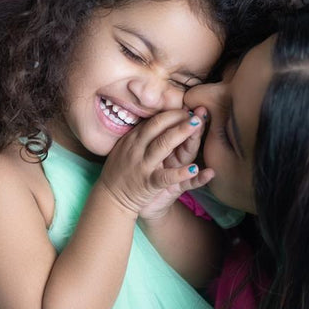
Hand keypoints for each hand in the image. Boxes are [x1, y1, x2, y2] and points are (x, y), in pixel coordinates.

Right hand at [97, 108, 213, 219]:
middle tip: (196, 111)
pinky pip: (166, 177)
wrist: (110, 199)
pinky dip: (180, 173)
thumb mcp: (126, 149)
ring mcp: (142, 165)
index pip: (153, 121)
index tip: (186, 108)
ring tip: (197, 124)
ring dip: (181, 133)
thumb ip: (140, 136)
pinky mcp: (148, 183)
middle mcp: (137, 149)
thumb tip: (157, 119)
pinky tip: (194, 169)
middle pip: (158, 127)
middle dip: (178, 117)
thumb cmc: (121, 172)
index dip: (171, 113)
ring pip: (163, 145)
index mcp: (133, 139)